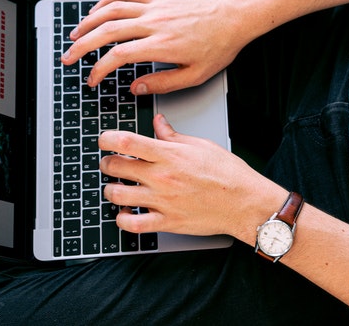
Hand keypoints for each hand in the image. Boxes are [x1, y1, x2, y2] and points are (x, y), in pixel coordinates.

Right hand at [60, 0, 252, 93]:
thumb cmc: (218, 46)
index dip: (99, 69)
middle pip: (106, 31)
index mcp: (161, 45)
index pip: (118, 56)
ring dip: (88, 22)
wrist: (233, 16)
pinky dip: (107, 0)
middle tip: (68, 58)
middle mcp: (153, 22)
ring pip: (111, 9)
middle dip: (82, 46)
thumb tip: (135, 88)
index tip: (92, 80)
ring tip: (75, 35)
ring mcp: (154, 7)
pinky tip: (97, 10)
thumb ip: (162, 83)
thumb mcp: (195, 76)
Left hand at [99, 114, 283, 239]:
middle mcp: (162, 177)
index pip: (126, 142)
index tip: (104, 139)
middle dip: (107, 163)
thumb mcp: (201, 145)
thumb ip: (174, 135)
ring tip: (116, 187)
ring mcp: (162, 201)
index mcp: (170, 155)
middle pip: (116, 167)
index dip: (107, 138)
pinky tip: (124, 213)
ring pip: (117, 195)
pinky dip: (122, 219)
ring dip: (111, 189)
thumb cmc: (229, 174)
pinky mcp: (166, 222)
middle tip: (111, 163)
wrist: (245, 202)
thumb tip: (158, 123)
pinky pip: (132, 224)